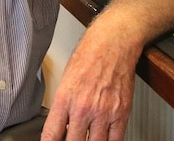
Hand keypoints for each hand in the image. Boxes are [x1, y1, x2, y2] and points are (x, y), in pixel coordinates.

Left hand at [41, 22, 139, 140]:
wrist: (114, 42)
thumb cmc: (90, 54)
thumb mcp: (66, 78)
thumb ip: (64, 105)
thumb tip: (63, 125)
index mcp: (65, 99)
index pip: (51, 135)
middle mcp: (83, 108)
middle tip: (73, 139)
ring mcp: (103, 112)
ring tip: (88, 137)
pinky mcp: (121, 112)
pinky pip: (115, 140)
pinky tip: (104, 140)